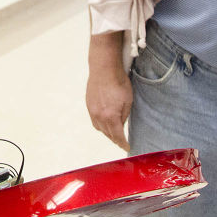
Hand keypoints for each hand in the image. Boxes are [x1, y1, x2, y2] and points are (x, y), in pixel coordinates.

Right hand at [86, 35, 132, 151]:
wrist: (104, 68)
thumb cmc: (119, 82)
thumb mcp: (128, 101)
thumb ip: (124, 116)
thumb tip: (121, 125)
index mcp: (111, 116)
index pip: (118, 136)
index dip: (123, 144)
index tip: (127, 148)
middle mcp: (99, 116)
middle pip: (108, 134)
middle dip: (116, 139)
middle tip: (122, 142)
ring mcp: (92, 110)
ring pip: (100, 128)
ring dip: (107, 133)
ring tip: (114, 133)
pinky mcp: (88, 105)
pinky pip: (94, 120)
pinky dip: (100, 124)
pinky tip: (105, 122)